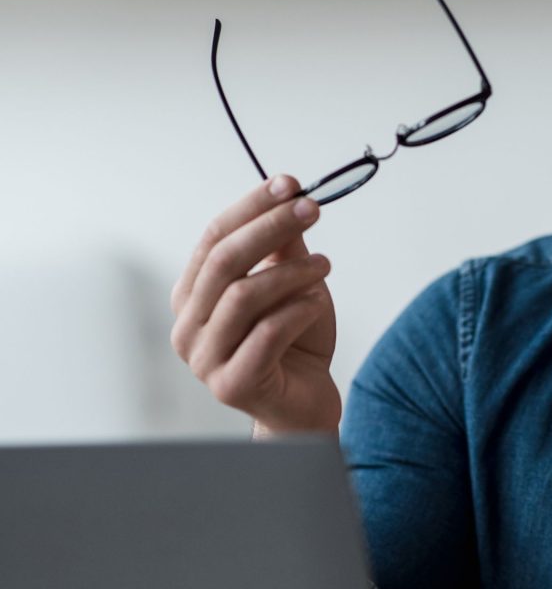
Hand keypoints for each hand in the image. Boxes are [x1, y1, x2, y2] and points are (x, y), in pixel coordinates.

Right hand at [170, 175, 340, 433]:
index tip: (289, 184)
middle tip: (311, 208)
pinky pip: (267, 333)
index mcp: (193, 295)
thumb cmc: (294, 342)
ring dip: (291, 272)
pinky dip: (298, 310)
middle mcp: (188, 326)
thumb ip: (282, 247)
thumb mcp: (290, 284)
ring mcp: (204, 359)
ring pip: (244, 296)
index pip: (213, 238)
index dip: (251, 207)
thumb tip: (288, 194)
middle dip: (270, 228)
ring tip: (326, 265)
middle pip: (224, 261)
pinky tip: (318, 302)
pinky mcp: (232, 384)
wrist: (305, 404)